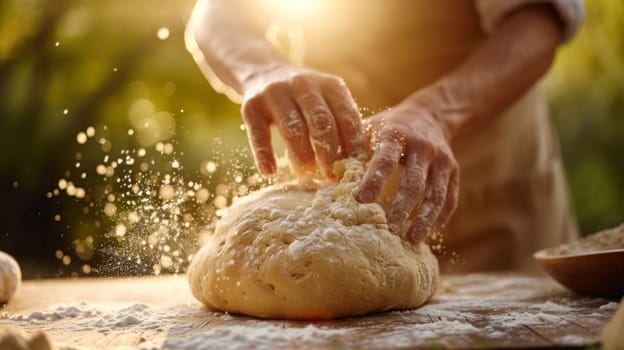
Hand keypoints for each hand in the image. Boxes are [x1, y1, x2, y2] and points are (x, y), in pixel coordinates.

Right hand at [240, 65, 366, 177]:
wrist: (263, 72)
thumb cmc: (304, 98)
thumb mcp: (326, 99)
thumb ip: (339, 122)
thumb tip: (355, 162)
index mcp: (330, 85)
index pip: (346, 115)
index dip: (352, 143)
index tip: (354, 166)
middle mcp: (303, 85)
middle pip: (321, 123)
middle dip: (329, 154)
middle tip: (331, 177)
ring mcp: (276, 94)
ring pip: (293, 128)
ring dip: (302, 156)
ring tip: (307, 176)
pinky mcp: (251, 106)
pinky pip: (259, 133)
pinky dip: (264, 154)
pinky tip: (270, 171)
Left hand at [358, 97, 458, 242]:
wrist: (430, 114)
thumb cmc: (390, 126)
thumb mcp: (371, 128)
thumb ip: (353, 150)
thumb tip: (330, 178)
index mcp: (397, 134)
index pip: (386, 159)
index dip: (375, 180)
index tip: (364, 200)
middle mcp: (423, 146)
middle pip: (414, 182)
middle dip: (401, 207)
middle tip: (387, 228)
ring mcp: (442, 159)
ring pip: (435, 194)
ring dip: (423, 218)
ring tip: (411, 240)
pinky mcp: (454, 171)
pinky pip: (449, 197)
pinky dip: (439, 216)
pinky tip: (429, 232)